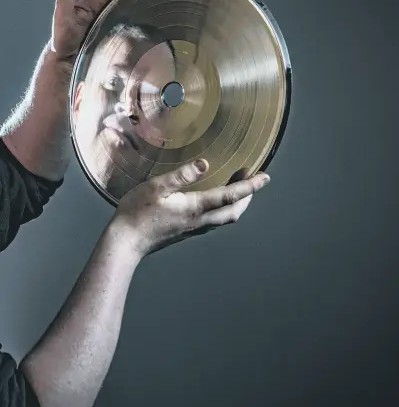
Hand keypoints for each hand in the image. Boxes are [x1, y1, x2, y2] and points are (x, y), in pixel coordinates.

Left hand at [50, 0, 158, 60]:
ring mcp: (112, 22)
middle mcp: (105, 9)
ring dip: (146, 0)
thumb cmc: (62, 41)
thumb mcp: (62, 16)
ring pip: (132, 8)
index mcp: (95, 1)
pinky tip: (155, 22)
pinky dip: (143, 21)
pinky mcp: (117, 36)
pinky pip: (132, 26)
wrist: (67, 64)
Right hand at [111, 159, 270, 258]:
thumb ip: (182, 175)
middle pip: (234, 210)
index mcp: (195, 208)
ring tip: (239, 184)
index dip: (250, 186)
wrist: (125, 242)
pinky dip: (224, 208)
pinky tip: (216, 200)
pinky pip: (214, 220)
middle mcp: (199, 220)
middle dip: (248, 195)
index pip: (231, 196)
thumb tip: (205, 164)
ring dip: (238, 202)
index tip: (265, 177)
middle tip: (254, 177)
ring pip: (226, 217)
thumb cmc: (137, 213)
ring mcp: (194, 228)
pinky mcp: (186, 231)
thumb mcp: (157, 188)